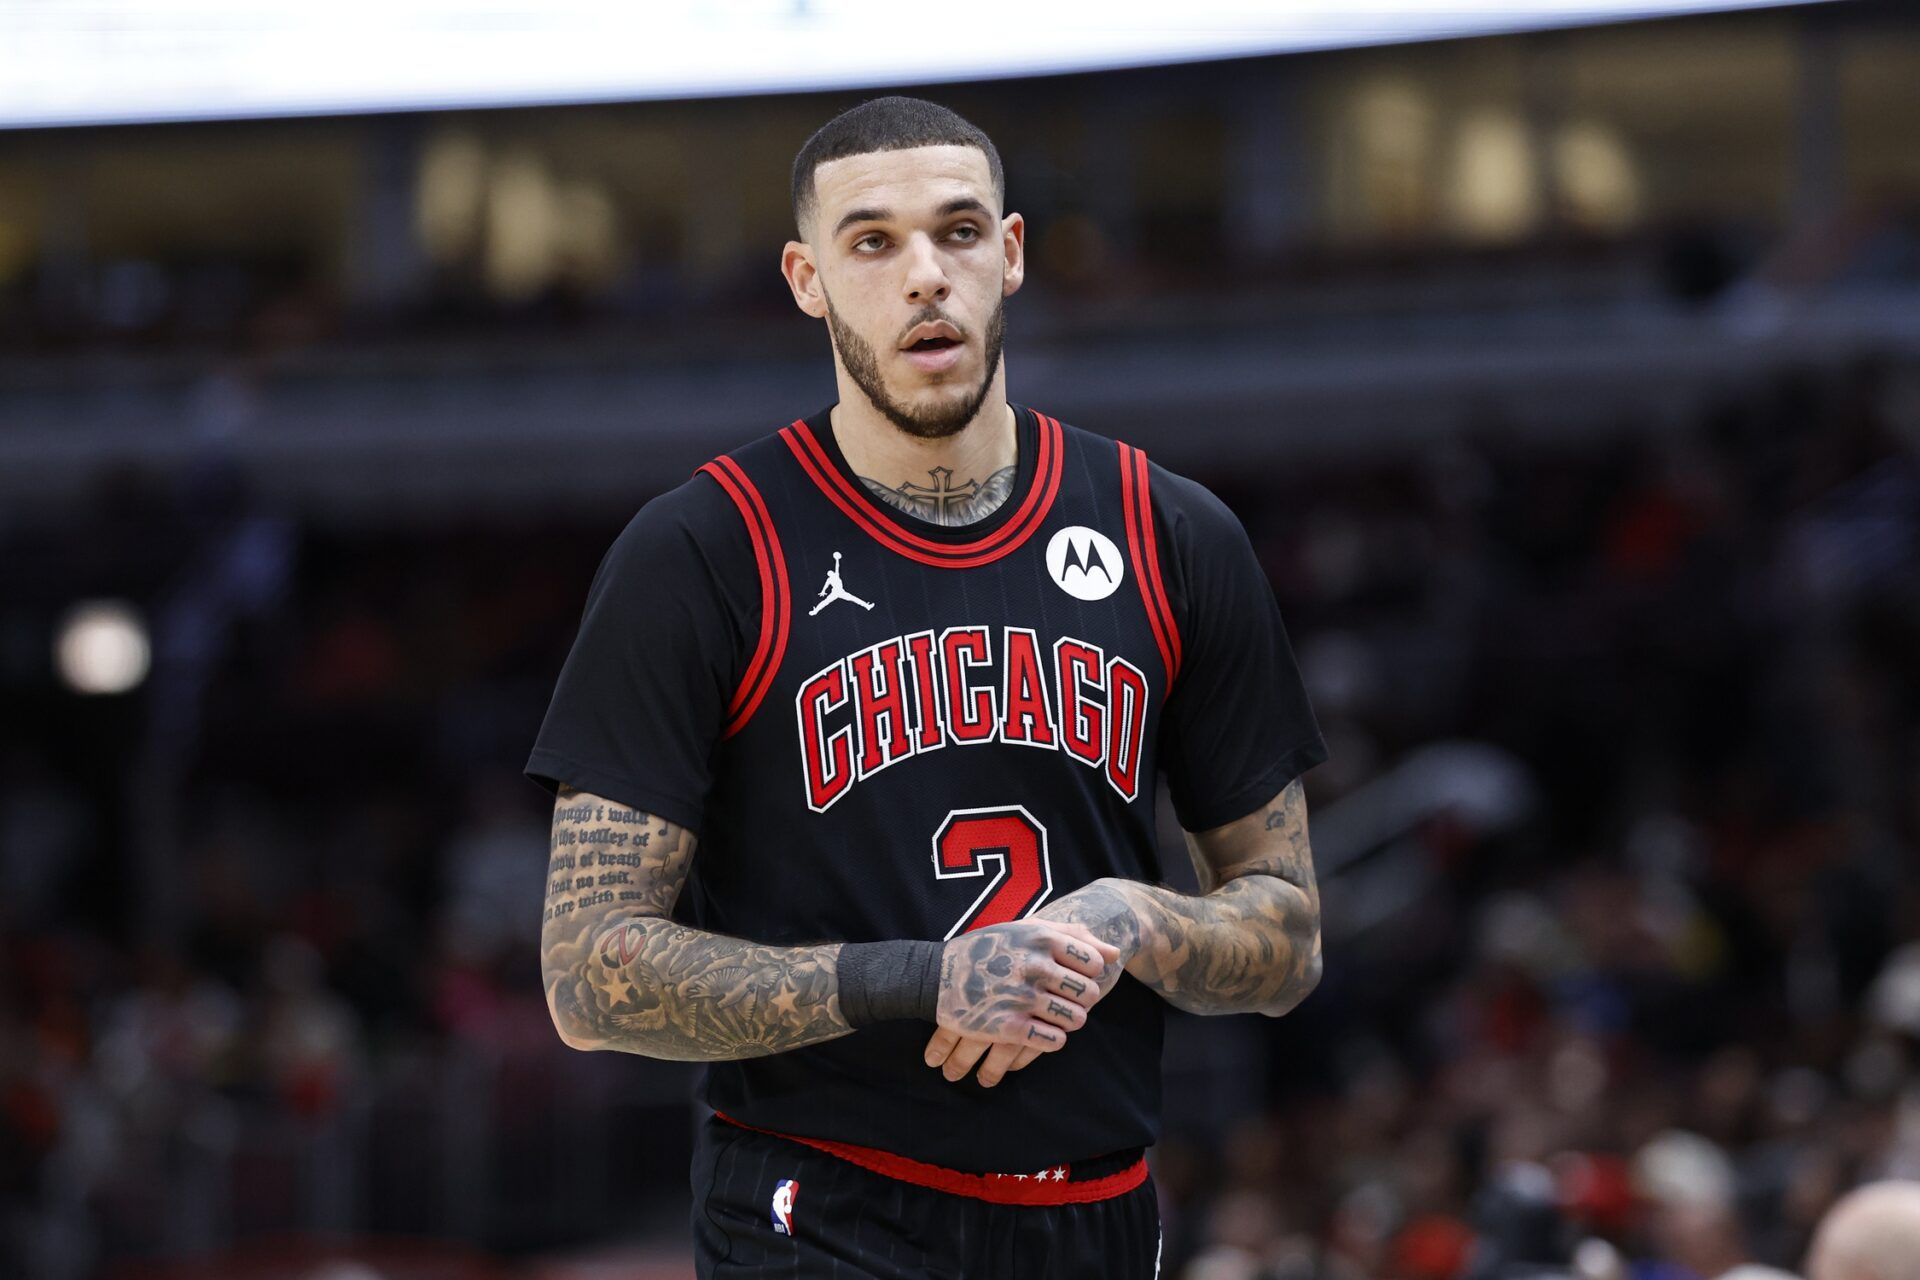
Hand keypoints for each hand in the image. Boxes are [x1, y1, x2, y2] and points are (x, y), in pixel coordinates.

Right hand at [923, 919, 1120, 1081]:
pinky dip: (1053, 1039)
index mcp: (1041, 938)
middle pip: (1087, 992)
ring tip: (1053, 1015)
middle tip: (1064, 999)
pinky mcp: (1009, 1027)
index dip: (1088, 972)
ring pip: (1075, 1019)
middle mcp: (1034, 966)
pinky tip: (1041, 1030)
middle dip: (1080, 999)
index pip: (1093, 962)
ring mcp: (1022, 997)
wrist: (936, 976)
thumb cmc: (989, 948)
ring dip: (1068, 1021)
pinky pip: (1054, 1040)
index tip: (1072, 974)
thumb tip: (1114, 953)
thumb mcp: (1027, 930)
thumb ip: (1072, 936)